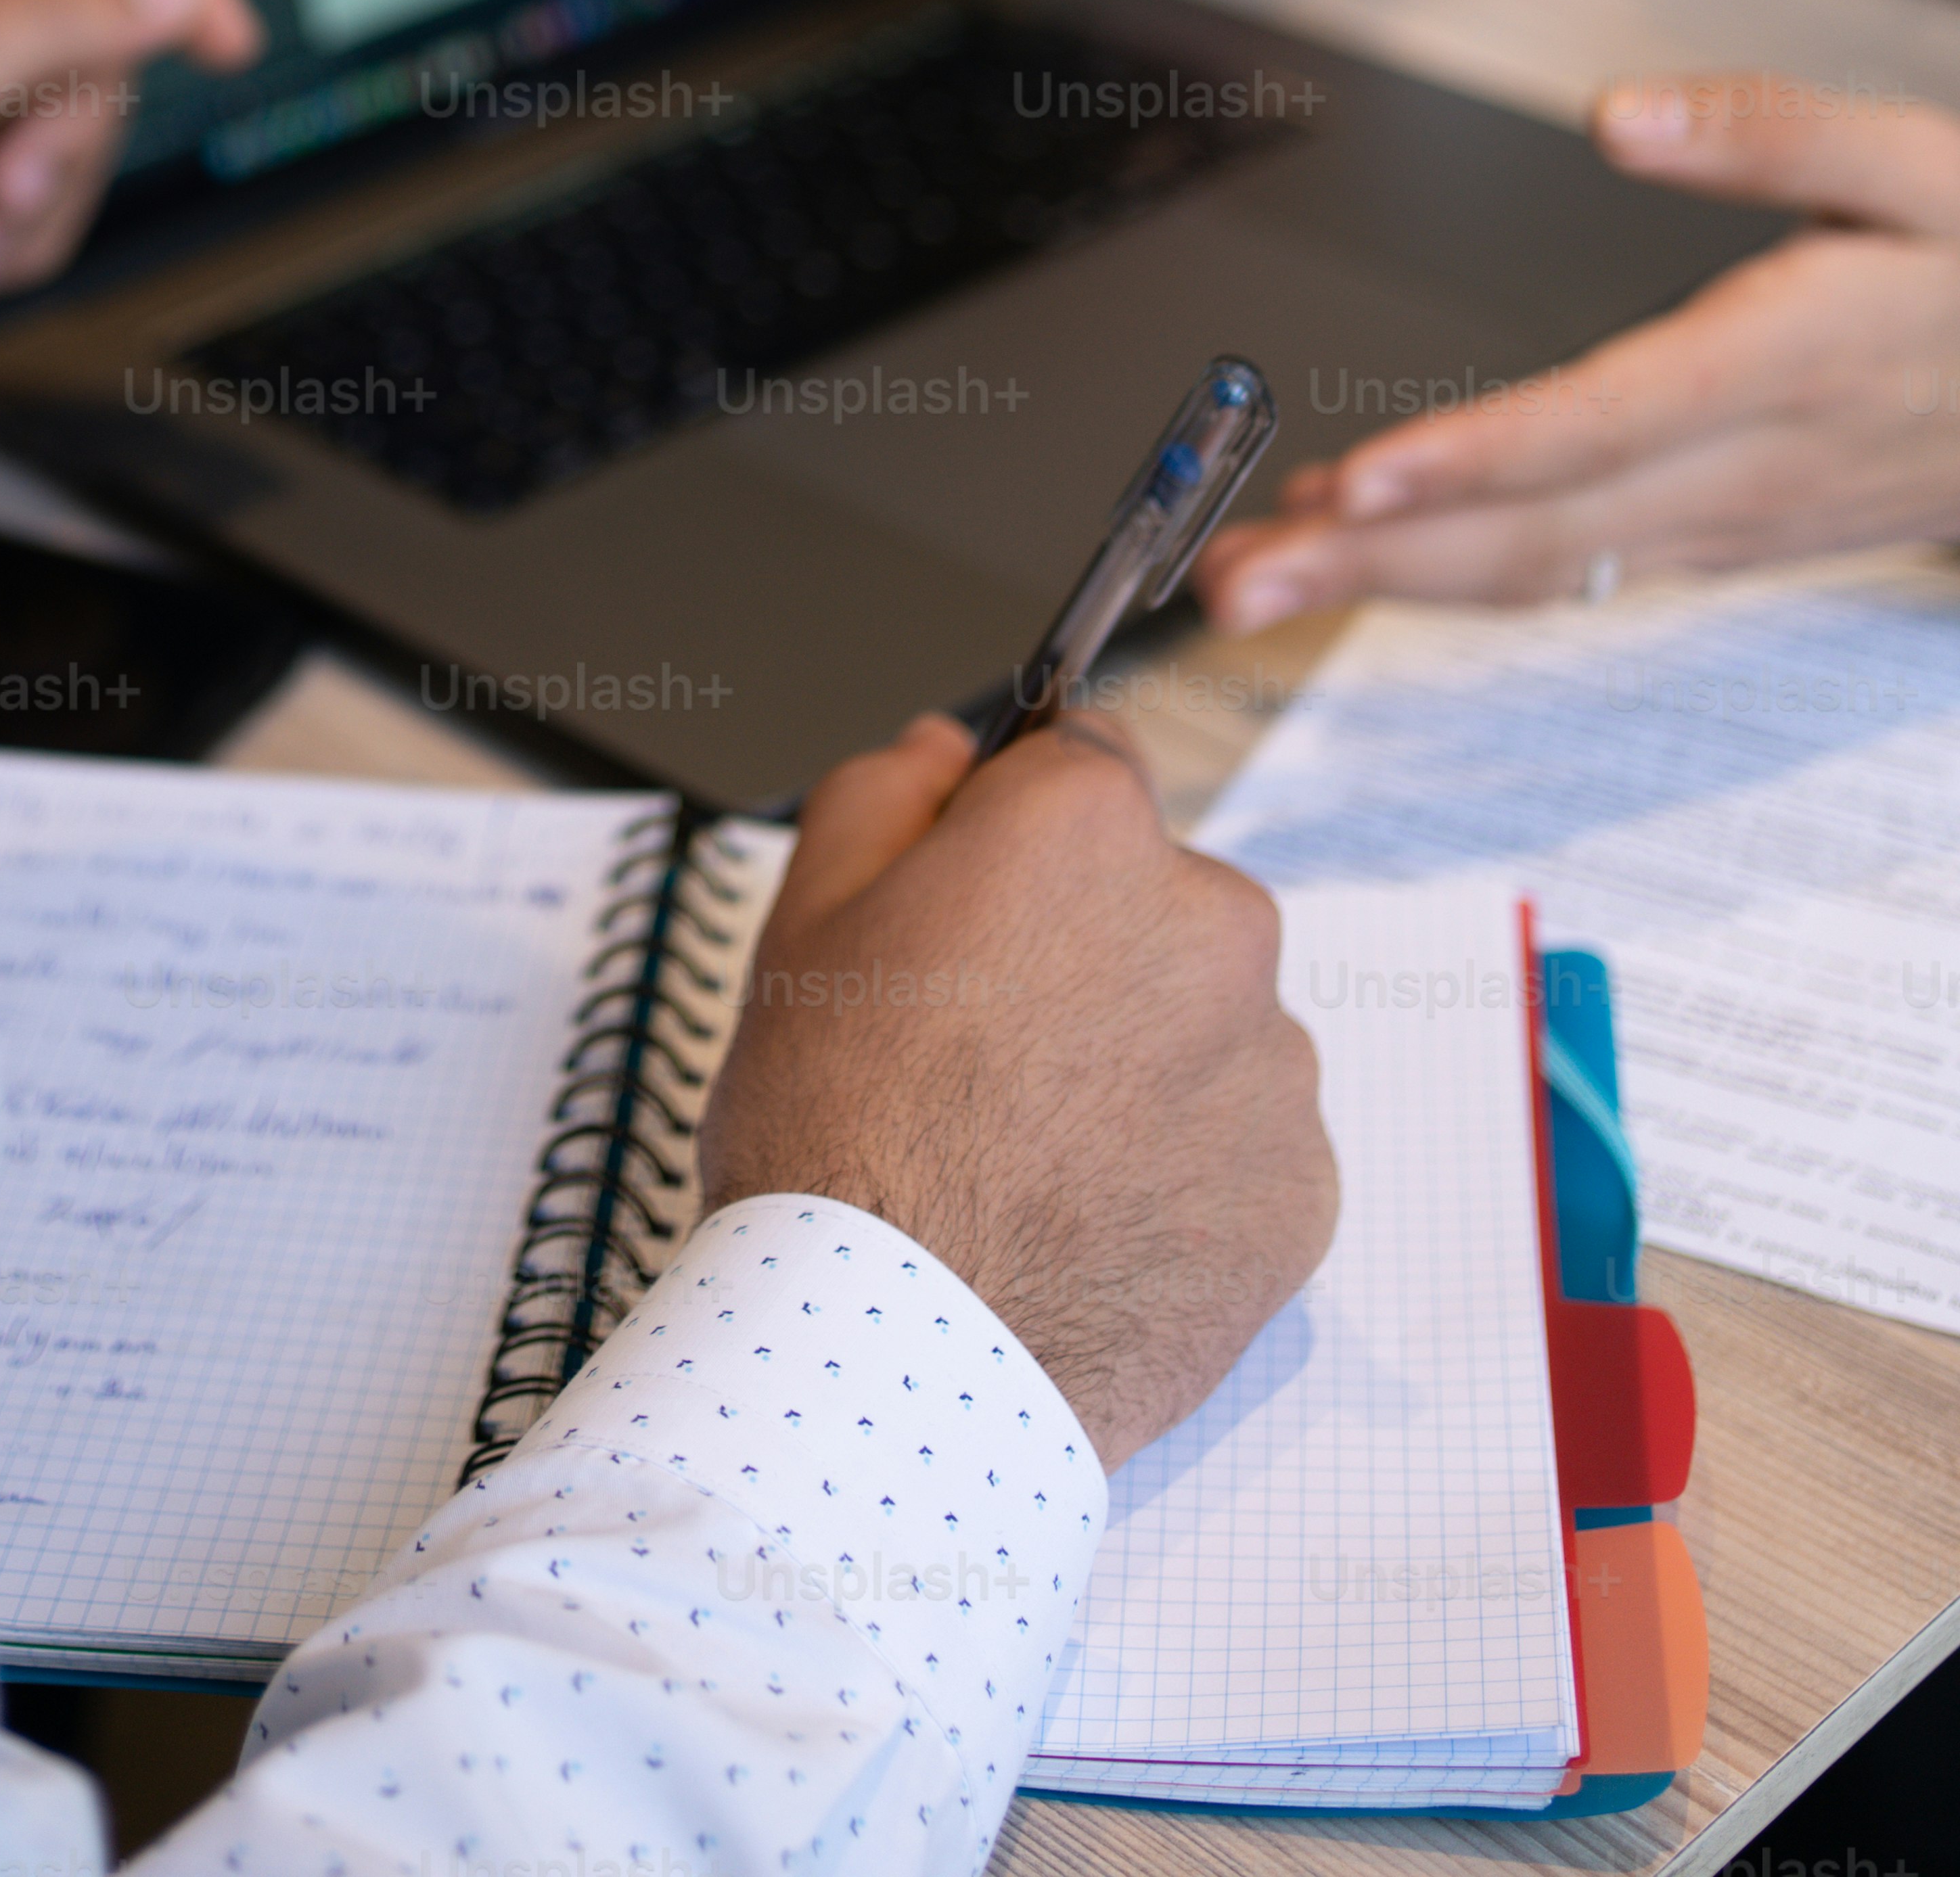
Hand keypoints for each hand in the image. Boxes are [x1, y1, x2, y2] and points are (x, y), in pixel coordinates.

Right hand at [700, 712, 1334, 1467]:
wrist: (897, 1357)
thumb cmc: (838, 1135)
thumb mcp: (805, 920)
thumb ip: (884, 794)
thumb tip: (951, 750)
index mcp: (1089, 830)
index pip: (1082, 762)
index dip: (1014, 831)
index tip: (970, 906)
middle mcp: (1211, 919)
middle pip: (1152, 899)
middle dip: (1083, 949)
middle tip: (977, 1052)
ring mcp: (1271, 1061)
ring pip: (1203, 1023)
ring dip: (1139, 1059)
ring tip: (1028, 1153)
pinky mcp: (1302, 1188)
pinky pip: (1241, 1142)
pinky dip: (1181, 1167)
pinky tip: (1086, 1217)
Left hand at [1198, 70, 1959, 626]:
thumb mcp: (1919, 165)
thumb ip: (1767, 129)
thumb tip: (1621, 118)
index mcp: (1779, 365)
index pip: (1601, 426)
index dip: (1474, 462)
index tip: (1357, 481)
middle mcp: (1741, 467)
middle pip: (1535, 533)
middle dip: (1370, 563)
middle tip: (1227, 579)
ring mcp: (1727, 520)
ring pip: (1541, 568)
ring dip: (1390, 580)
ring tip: (1255, 578)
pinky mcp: (1720, 536)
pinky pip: (1573, 568)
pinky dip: (1460, 568)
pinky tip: (1371, 547)